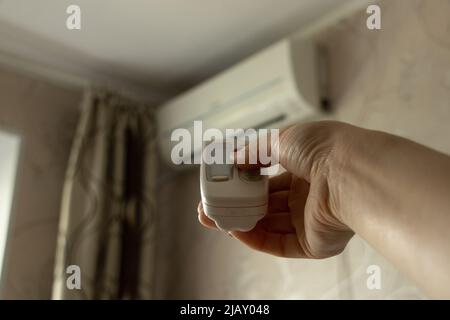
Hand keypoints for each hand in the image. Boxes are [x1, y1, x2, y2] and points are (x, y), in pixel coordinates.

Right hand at [197, 121, 354, 257]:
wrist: (350, 170)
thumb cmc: (322, 148)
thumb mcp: (281, 139)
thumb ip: (254, 151)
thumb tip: (234, 158)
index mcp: (303, 169)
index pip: (268, 180)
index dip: (244, 183)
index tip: (221, 185)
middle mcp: (307, 195)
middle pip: (264, 205)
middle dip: (236, 206)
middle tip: (209, 206)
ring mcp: (310, 220)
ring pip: (268, 226)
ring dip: (240, 223)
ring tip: (212, 219)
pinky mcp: (313, 243)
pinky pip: (279, 244)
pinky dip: (255, 239)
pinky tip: (235, 231)